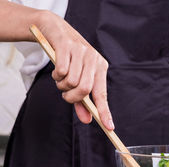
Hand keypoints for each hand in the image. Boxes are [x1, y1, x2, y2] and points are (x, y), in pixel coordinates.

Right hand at [38, 11, 113, 129]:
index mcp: (101, 67)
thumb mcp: (77, 78)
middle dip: (72, 97)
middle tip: (66, 95)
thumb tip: (87, 120)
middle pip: (85, 89)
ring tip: (60, 78)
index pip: (102, 94)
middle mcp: (94, 59)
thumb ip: (82, 100)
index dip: (105, 111)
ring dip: (61, 85)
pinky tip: (57, 69)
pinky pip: (61, 70)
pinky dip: (56, 74)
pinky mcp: (66, 45)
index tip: (108, 127)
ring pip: (71, 81)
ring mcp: (81, 51)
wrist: (54, 30)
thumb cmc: (68, 59)